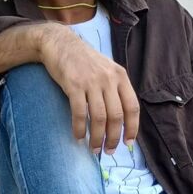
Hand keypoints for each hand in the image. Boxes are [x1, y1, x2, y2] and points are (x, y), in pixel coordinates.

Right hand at [39, 23, 139, 151]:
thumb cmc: (85, 61)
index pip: (132, 107)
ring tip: (94, 149)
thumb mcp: (107, 69)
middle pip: (117, 116)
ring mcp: (91, 81)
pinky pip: (80, 113)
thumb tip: (122, 119)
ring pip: (100, 117)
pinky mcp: (74, 85)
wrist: (60, 43)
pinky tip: (79, 137)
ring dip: (98, 137)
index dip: (132, 128)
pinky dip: (80, 128)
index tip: (128, 143)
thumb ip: (116, 89)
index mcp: (120, 76)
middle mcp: (109, 79)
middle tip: (109, 151)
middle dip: (114, 138)